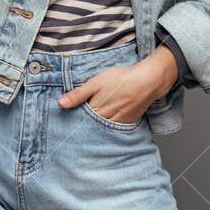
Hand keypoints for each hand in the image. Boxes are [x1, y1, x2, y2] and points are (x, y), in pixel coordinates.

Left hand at [58, 48, 178, 123]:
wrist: (149, 80)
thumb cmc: (122, 79)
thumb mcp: (97, 82)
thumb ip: (79, 94)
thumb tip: (61, 104)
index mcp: (97, 110)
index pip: (80, 121)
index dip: (72, 121)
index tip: (63, 125)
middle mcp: (107, 120)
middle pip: (91, 127)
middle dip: (82, 128)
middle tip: (73, 130)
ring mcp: (118, 122)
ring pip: (102, 129)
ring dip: (95, 129)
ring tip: (87, 129)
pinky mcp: (128, 122)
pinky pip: (114, 128)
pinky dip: (108, 128)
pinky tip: (104, 125)